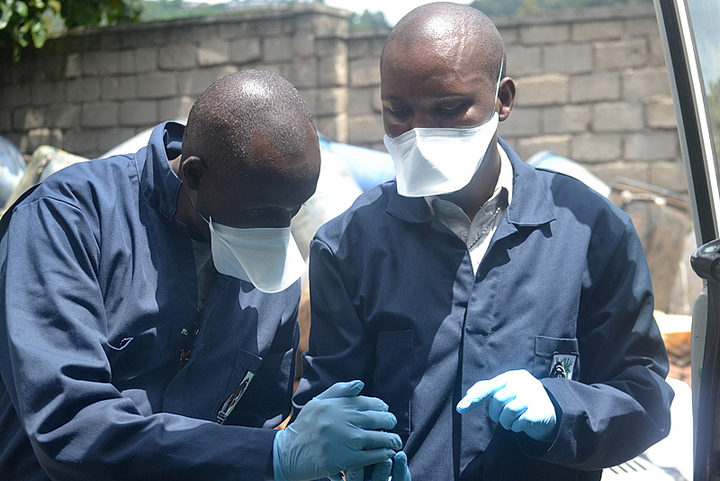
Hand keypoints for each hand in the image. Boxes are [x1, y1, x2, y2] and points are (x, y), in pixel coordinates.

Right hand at [273, 381, 401, 480]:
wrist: (287, 453)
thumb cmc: (304, 427)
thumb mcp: (317, 402)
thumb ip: (339, 390)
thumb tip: (360, 384)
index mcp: (336, 405)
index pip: (367, 402)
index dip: (380, 407)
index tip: (385, 410)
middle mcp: (342, 420)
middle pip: (375, 419)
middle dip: (388, 422)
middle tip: (392, 424)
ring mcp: (344, 440)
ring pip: (376, 438)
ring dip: (390, 439)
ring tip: (396, 441)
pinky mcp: (345, 459)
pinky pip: (370, 456)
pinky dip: (382, 454)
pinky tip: (387, 454)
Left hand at [456, 369, 556, 440]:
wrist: (549, 406)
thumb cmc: (519, 396)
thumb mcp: (505, 388)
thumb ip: (487, 388)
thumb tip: (467, 395)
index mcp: (511, 376)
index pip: (488, 387)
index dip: (474, 398)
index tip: (460, 408)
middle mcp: (522, 383)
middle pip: (498, 400)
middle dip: (495, 413)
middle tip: (499, 417)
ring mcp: (533, 396)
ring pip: (509, 412)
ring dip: (505, 422)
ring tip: (508, 422)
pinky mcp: (539, 411)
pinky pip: (520, 422)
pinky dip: (516, 427)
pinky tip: (519, 424)